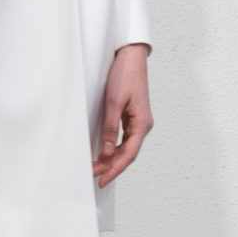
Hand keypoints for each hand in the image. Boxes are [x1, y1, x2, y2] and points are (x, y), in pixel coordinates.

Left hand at [93, 43, 152, 187]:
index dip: (115, 169)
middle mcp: (143, 125)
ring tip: (96, 167)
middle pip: (128, 153)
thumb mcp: (113, 102)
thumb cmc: (125, 75)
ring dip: (112, 158)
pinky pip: (125, 138)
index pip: (128, 154)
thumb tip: (106, 152)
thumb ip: (110, 128)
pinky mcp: (133, 116)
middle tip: (94, 176)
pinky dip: (114, 147)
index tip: (102, 180)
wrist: (131, 56)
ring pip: (126, 147)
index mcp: (142, 123)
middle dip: (111, 166)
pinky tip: (105, 152)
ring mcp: (139, 121)